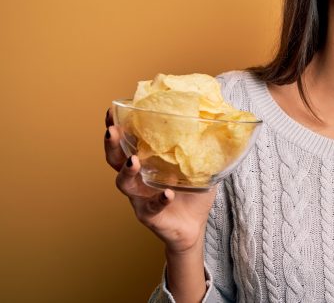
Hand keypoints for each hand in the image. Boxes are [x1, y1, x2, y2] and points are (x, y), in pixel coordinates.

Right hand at [103, 109, 215, 254]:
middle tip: (112, 130)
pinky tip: (168, 194)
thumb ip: (202, 147)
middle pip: (115, 159)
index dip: (116, 127)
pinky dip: (160, 199)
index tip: (111, 111)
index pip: (126, 141)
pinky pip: (151, 207)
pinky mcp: (148, 214)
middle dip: (111, 144)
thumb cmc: (192, 192)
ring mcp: (139, 196)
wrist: (194, 224)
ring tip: (134, 161)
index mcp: (146, 161)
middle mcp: (137, 177)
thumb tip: (219, 120)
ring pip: (124, 183)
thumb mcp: (198, 165)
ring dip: (127, 171)